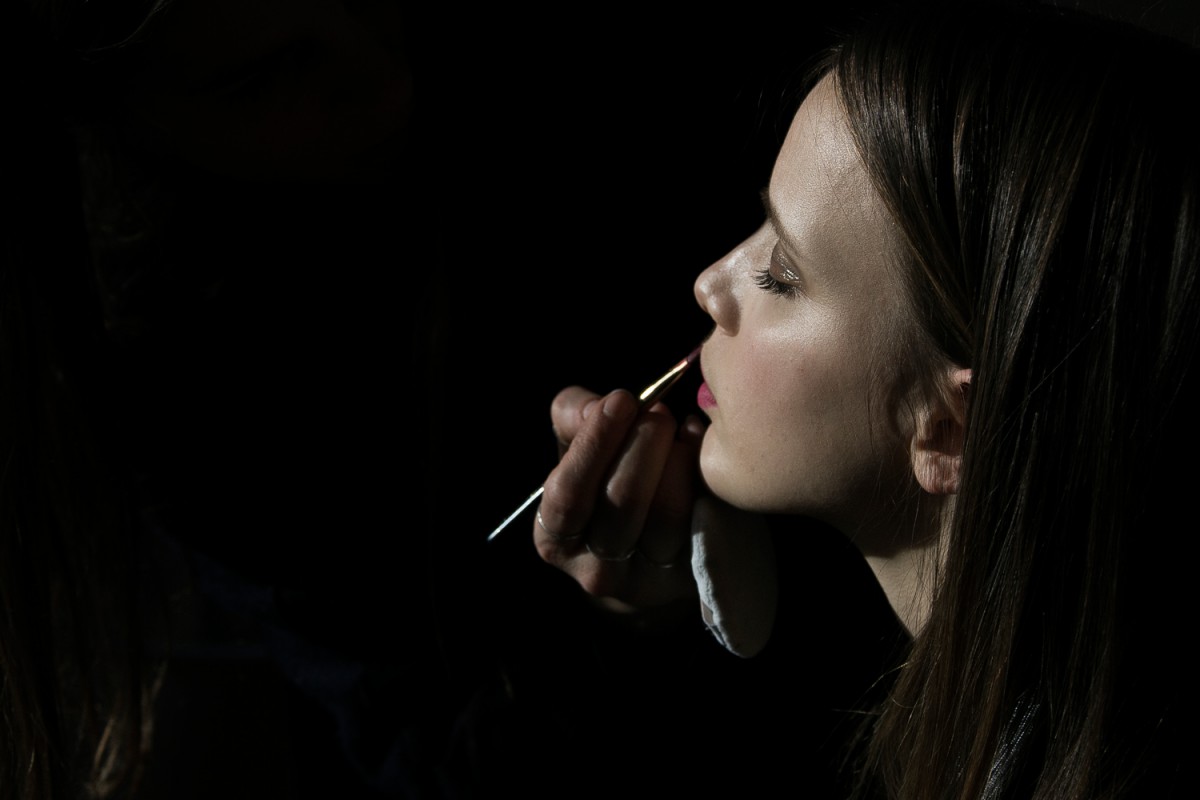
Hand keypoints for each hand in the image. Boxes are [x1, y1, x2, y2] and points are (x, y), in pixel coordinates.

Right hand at [534, 385, 778, 656]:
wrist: (645, 549)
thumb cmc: (602, 486)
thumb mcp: (576, 451)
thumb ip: (574, 416)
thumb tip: (603, 406)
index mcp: (556, 540)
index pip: (569, 496)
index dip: (595, 443)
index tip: (622, 399)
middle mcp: (598, 571)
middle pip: (623, 503)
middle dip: (643, 444)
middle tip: (659, 411)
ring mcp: (649, 582)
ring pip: (667, 514)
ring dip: (677, 459)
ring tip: (678, 430)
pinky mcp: (693, 577)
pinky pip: (705, 519)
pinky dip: (705, 475)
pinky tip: (699, 448)